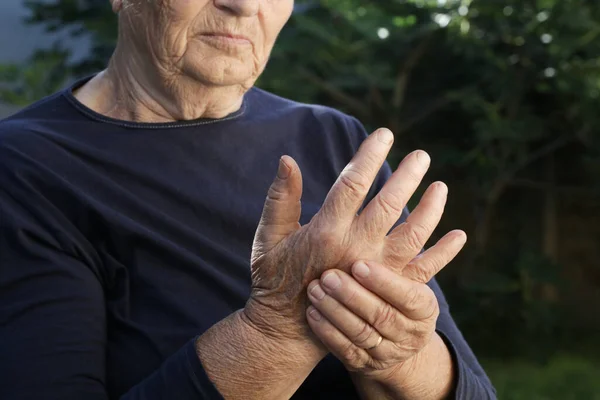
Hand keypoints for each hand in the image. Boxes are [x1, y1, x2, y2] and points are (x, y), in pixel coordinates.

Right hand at [243, 128, 446, 345]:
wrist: (288, 329)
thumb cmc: (275, 279)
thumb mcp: (268, 238)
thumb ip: (280, 199)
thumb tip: (287, 160)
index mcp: (325, 231)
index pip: (352, 183)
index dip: (370, 156)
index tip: (384, 135)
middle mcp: (355, 249)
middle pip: (389, 204)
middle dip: (407, 176)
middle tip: (422, 156)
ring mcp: (375, 272)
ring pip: (412, 234)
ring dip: (430, 208)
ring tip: (441, 186)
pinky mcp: (387, 292)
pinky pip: (422, 270)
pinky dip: (443, 253)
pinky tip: (459, 235)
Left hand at [305, 232, 464, 377]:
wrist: (393, 340)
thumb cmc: (396, 292)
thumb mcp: (411, 274)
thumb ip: (416, 249)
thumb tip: (454, 229)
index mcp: (424, 307)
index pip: (408, 296)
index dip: (384, 281)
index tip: (359, 264)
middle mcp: (410, 333)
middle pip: (381, 315)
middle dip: (353, 295)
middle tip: (328, 275)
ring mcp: (387, 352)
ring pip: (360, 333)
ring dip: (335, 311)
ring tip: (315, 289)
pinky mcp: (363, 364)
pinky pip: (344, 351)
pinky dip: (327, 331)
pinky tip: (312, 313)